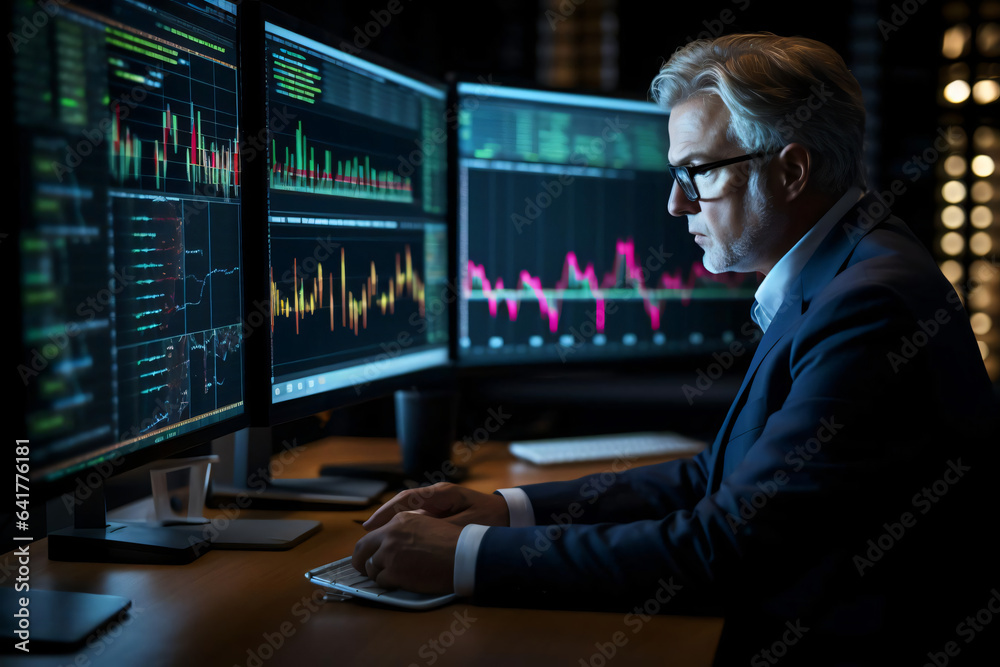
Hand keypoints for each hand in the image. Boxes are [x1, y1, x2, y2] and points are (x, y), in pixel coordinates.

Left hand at [352, 512, 461, 593]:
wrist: (464, 556)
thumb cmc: (451, 543)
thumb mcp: (425, 525)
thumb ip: (405, 531)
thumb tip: (388, 543)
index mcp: (399, 521)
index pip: (372, 534)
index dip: (368, 548)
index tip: (369, 555)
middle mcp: (390, 534)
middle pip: (362, 550)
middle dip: (360, 561)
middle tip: (364, 569)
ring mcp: (390, 554)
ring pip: (372, 568)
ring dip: (380, 574)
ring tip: (394, 577)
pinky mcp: (394, 573)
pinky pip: (382, 582)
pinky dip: (389, 584)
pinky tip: (402, 582)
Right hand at [362, 482, 508, 530]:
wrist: (513, 515)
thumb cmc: (493, 520)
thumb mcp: (468, 526)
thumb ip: (442, 530)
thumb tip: (416, 536)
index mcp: (442, 494)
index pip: (407, 498)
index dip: (385, 511)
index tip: (369, 525)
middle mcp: (438, 496)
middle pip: (404, 503)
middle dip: (384, 517)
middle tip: (366, 533)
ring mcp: (441, 503)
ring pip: (410, 510)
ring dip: (393, 522)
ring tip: (375, 537)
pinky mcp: (445, 512)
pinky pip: (420, 518)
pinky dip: (407, 527)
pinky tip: (398, 539)